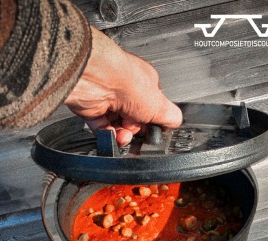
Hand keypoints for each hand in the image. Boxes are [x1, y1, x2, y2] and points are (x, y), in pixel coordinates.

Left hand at [65, 27, 181, 145]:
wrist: (95, 78)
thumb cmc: (125, 81)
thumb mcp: (160, 105)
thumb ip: (171, 116)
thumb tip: (175, 123)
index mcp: (145, 85)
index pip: (152, 109)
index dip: (152, 122)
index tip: (152, 130)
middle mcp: (126, 91)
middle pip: (135, 122)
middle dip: (136, 130)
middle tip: (135, 128)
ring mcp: (108, 99)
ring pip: (119, 127)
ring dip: (122, 135)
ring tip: (123, 134)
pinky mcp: (92, 108)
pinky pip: (102, 129)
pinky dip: (108, 135)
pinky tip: (112, 134)